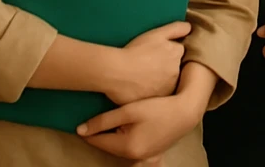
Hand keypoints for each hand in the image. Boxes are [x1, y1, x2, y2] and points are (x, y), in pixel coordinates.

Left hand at [77, 92, 196, 160]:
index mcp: (126, 147)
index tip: (79, 122)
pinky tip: (126, 133)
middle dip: (100, 134)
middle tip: (93, 119)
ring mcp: (143, 157)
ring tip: (108, 122)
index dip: (88, 131)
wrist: (185, 112)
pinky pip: (131, 150)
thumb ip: (104, 120)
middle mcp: (133, 157)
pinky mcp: (150, 153)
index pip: (99, 141)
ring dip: (112, 136)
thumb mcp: (129, 110)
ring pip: (118, 147)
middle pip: (108, 145)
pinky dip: (124, 142)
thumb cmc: (158, 108)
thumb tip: (80, 130)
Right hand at [103, 21, 191, 105]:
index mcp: (177, 54)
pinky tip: (143, 88)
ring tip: (144, 77)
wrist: (117, 72)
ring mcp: (168, 88)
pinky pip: (160, 96)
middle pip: (174, 68)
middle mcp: (177, 71)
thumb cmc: (135, 50)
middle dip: (166, 67)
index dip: (167, 52)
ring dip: (161, 80)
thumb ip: (176, 28)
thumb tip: (190, 28)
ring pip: (168, 82)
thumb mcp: (157, 33)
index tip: (156, 54)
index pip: (178, 52)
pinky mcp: (159, 102)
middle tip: (149, 65)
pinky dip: (154, 92)